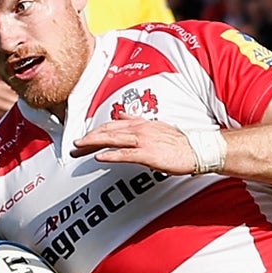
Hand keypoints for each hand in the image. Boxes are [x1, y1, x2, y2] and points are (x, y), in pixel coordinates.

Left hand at [70, 118, 195, 173]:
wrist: (198, 149)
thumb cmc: (179, 141)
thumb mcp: (156, 126)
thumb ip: (137, 120)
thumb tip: (121, 115)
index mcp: (141, 123)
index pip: (111, 126)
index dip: (95, 131)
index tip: (82, 138)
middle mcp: (140, 129)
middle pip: (107, 132)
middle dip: (88, 138)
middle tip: (73, 147)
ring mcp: (144, 141)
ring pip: (113, 140)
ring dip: (93, 143)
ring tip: (78, 148)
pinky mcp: (149, 154)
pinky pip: (126, 154)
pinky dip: (111, 155)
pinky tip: (99, 157)